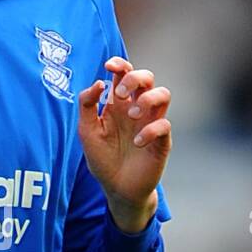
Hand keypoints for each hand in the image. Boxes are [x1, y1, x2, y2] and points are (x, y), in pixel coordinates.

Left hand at [77, 56, 171, 230]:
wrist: (117, 188)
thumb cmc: (102, 158)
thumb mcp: (87, 132)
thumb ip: (87, 105)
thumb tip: (98, 82)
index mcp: (118, 104)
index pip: (124, 73)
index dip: (120, 64)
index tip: (109, 66)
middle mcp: (137, 109)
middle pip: (147, 77)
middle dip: (134, 78)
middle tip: (119, 94)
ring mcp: (151, 123)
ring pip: (163, 94)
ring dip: (146, 99)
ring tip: (131, 115)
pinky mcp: (162, 141)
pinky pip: (164, 125)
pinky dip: (150, 130)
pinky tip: (137, 142)